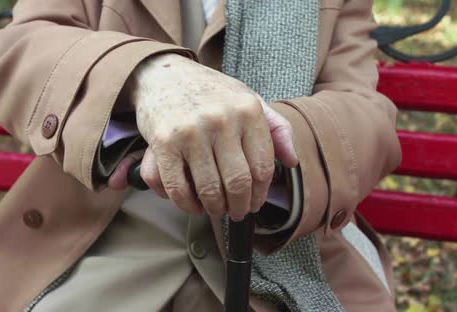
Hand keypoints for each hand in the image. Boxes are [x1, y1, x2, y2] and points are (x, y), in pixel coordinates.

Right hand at [109, 54, 297, 220]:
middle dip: (239, 207)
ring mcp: (191, 131)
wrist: (164, 74)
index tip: (255, 203)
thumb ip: (276, 128)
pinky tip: (194, 205)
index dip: (261, 194)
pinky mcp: (164, 142)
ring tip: (217, 210)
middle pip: (238, 183)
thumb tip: (291, 161)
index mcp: (248, 110)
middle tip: (237, 213)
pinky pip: (178, 188)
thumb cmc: (212, 93)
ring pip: (209, 190)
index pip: (263, 167)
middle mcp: (221, 119)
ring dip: (215, 209)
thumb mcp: (249, 100)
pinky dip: (187, 205)